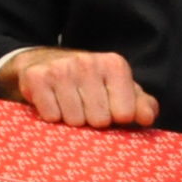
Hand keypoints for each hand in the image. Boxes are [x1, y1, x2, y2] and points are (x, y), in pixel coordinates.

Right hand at [0, 47, 158, 128]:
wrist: (42, 61)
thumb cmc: (89, 83)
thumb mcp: (120, 90)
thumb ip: (141, 105)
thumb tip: (146, 117)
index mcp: (114, 64)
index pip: (125, 114)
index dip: (115, 118)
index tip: (107, 107)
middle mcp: (87, 61)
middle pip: (99, 120)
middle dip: (91, 120)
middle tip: (84, 107)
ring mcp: (60, 68)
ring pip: (74, 120)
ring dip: (70, 119)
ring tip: (68, 105)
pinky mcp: (36, 77)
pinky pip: (51, 117)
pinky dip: (51, 116)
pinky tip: (52, 102)